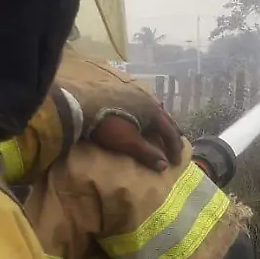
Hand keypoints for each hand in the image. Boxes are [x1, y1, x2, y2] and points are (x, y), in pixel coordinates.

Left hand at [59, 62, 183, 171]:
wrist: (82, 105)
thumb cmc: (108, 125)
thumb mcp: (128, 142)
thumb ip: (148, 154)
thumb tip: (164, 166)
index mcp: (153, 112)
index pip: (170, 132)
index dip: (174, 148)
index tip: (177, 163)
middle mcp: (149, 100)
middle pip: (166, 119)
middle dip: (172, 134)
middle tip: (176, 147)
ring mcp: (136, 93)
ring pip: (155, 110)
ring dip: (161, 123)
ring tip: (162, 132)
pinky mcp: (124, 92)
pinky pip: (144, 105)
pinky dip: (149, 116)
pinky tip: (144, 118)